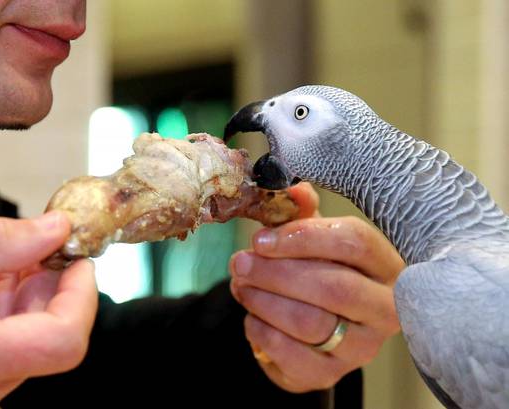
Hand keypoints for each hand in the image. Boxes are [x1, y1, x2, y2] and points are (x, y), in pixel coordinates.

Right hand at [0, 212, 96, 408]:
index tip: (77, 260)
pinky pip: (9, 351)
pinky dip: (7, 314)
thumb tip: (56, 230)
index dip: (83, 296)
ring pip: (31, 342)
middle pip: (50, 338)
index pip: (63, 342)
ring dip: (26, 298)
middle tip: (31, 248)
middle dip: (50, 287)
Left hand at [229, 183, 403, 392]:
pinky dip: (261, 331)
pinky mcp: (331, 374)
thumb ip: (302, 212)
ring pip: (309, 322)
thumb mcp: (313, 238)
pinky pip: (290, 354)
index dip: (302, 237)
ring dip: (262, 299)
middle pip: (332, 286)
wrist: (318, 327)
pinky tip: (252, 316)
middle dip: (275, 272)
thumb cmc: (318, 271)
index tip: (262, 238)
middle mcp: (384, 310)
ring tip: (240, 284)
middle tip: (240, 262)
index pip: (354, 243)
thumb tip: (291, 190)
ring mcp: (361, 347)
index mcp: (386, 266)